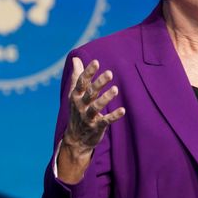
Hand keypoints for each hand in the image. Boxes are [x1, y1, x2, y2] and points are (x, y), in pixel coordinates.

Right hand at [59, 57, 125, 182]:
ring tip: (116, 89)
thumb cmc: (77, 110)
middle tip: (110, 73)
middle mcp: (80, 106)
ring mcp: (87, 117)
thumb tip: (75, 58)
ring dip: (106, 98)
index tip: (96, 62)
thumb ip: (77, 76)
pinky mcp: (96, 127)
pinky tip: (123, 110)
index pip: (81, 82)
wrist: (76, 138)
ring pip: (96, 107)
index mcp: (75, 96)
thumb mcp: (74, 94)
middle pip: (90, 93)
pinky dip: (114, 116)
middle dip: (99, 83)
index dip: (88, 72)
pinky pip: (105, 121)